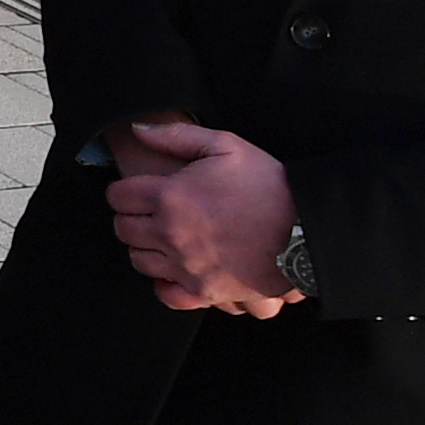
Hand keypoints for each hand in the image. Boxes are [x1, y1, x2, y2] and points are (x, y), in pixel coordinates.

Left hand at [108, 116, 301, 314]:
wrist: (306, 230)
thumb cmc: (269, 186)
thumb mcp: (226, 145)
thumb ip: (177, 136)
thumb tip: (139, 130)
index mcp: (170, 197)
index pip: (118, 197)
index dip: (122, 191)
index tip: (133, 191)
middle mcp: (171, 235)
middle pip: (124, 230)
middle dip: (129, 218)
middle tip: (147, 212)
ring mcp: (186, 266)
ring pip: (139, 261)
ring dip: (145, 247)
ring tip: (162, 237)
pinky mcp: (204, 292)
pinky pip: (166, 294)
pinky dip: (164, 284)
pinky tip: (173, 269)